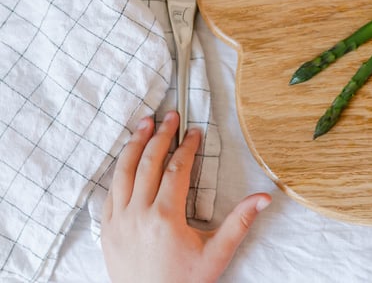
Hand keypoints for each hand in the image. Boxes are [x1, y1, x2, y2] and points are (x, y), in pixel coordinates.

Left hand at [101, 111, 270, 282]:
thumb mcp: (217, 254)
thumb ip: (240, 222)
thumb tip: (264, 197)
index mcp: (166, 217)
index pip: (176, 169)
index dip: (187, 146)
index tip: (194, 132)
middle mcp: (138, 214)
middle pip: (148, 163)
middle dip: (161, 135)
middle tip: (171, 116)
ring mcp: (118, 221)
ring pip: (123, 172)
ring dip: (134, 144)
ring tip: (145, 124)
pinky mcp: (107, 230)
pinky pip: (110, 191)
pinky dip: (119, 170)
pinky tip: (127, 159)